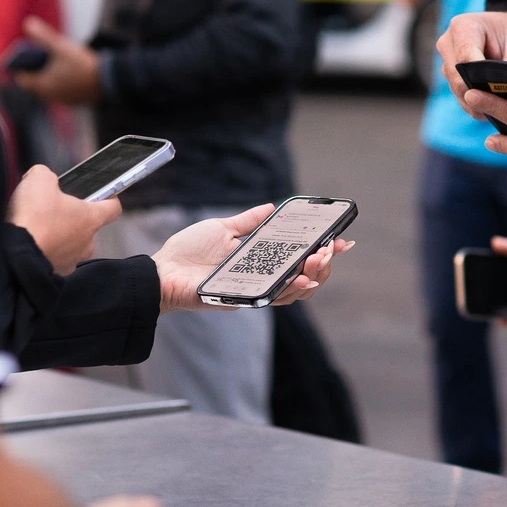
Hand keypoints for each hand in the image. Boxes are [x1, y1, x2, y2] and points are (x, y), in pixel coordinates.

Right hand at [7, 164, 120, 274]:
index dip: (109, 199)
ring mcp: (72, 260)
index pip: (113, 208)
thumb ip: (46, 175)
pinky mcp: (56, 272)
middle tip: (52, 208)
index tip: (102, 194)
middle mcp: (87, 242)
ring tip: (37, 226)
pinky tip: (31, 241)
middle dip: (72, 216)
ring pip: (70, 243)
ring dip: (58, 235)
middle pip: (87, 226)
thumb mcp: (38, 180)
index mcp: (91, 218)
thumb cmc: (33, 218)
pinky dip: (45, 249)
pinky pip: (54, 257)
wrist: (14, 257)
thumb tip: (43, 179)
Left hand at [11, 17, 100, 105]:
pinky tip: (70, 72)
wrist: (108, 79)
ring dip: (48, 77)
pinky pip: (61, 92)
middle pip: (34, 84)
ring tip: (57, 62)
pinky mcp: (75, 101)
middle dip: (36, 70)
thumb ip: (43, 36)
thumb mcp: (61, 47)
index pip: (21, 78)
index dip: (21, 66)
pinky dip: (60, 83)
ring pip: (48, 88)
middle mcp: (50, 96)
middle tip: (42, 56)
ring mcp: (63, 100)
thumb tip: (27, 23)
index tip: (27, 55)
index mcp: (42, 85)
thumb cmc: (82, 64)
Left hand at [151, 204, 355, 313]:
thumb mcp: (222, 229)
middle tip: (331, 249)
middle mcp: (263, 278)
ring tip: (320, 259)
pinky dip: (292, 289)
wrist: (162, 270)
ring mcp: (255, 290)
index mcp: (261, 260)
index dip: (325, 253)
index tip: (344, 241)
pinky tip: (303, 278)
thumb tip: (271, 207)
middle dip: (325, 264)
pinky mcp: (244, 299)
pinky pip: (275, 297)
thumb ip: (249, 221)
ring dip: (315, 275)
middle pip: (307, 278)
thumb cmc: (188, 252)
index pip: (300, 259)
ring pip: (297, 291)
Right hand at [437, 12, 506, 111]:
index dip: (478, 78)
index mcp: (463, 27)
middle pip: (456, 77)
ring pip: (456, 90)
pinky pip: (459, 96)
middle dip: (478, 93)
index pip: (465, 57)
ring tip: (499, 109)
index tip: (497, 92)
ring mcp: (446, 61)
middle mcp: (448, 43)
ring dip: (477, 101)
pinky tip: (492, 109)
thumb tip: (501, 94)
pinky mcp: (450, 77)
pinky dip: (476, 105)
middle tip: (500, 108)